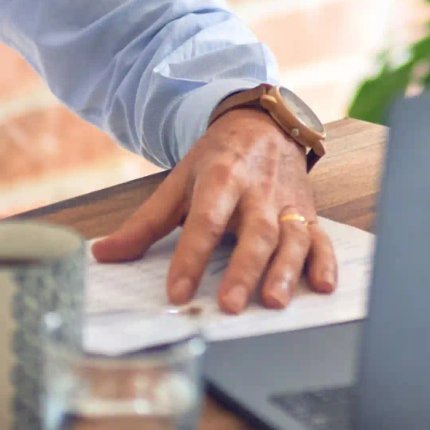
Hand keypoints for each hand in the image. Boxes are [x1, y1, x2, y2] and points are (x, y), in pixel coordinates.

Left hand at [89, 109, 338, 313]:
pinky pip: (321, 239)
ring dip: (285, 270)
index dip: (191, 257)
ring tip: (273, 301)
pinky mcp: (308, 214)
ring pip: (291, 238)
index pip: (205, 220)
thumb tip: (103, 254)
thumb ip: (145, 223)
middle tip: (229, 304)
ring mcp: (287, 203)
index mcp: (222, 178)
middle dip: (244, 269)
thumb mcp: (179, 182)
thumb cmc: (219, 160)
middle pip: (255, 232)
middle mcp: (258, 191)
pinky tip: (323, 286)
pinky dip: (325, 262)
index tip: (177, 292)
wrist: (265, 125)